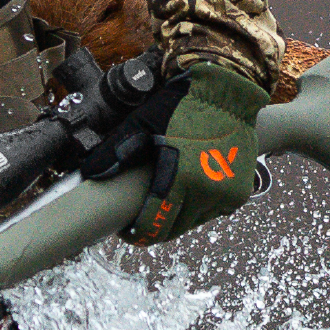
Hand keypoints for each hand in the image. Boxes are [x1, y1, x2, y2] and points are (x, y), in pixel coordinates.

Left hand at [125, 59, 268, 244]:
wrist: (226, 97)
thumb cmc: (183, 107)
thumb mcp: (144, 123)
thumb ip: (117, 151)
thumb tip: (90, 173)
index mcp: (181, 177)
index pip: (154, 224)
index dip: (137, 233)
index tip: (125, 232)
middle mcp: (207, 191)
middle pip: (173, 228)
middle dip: (154, 227)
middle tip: (139, 218)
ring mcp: (226, 195)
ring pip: (192, 222)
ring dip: (176, 219)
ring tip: (163, 203)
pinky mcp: (239, 194)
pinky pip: (211, 213)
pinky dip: (198, 209)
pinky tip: (187, 194)